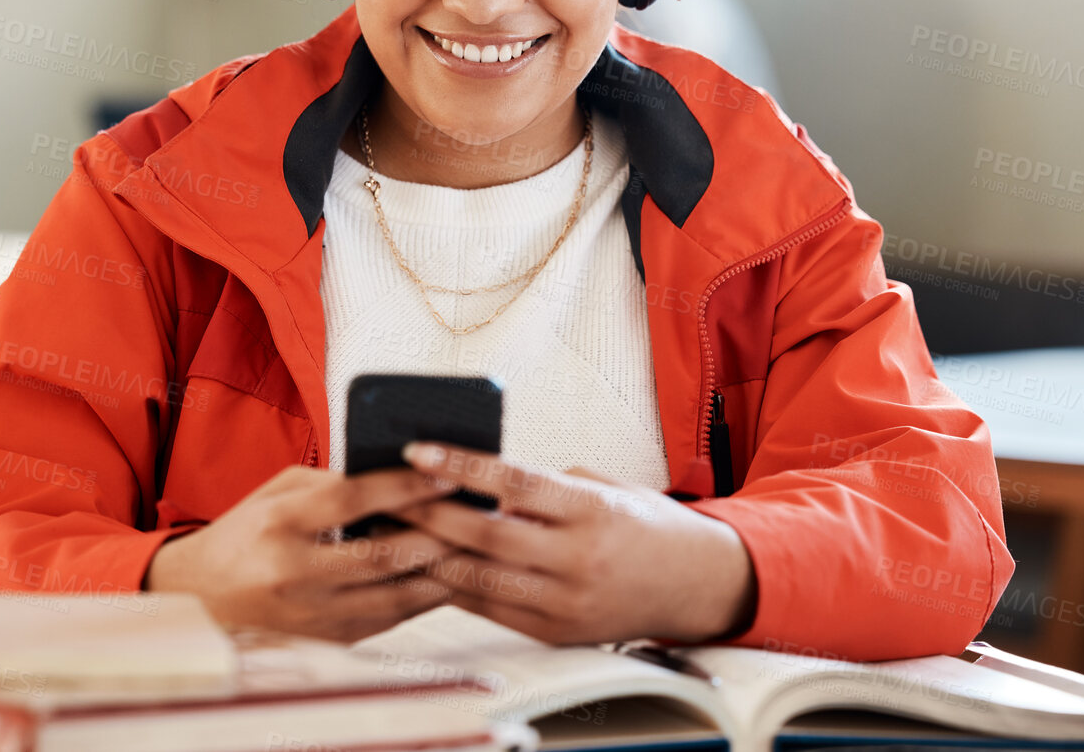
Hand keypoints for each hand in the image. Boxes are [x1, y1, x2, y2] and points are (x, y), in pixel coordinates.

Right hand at [144, 464, 463, 641]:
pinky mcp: (323, 640)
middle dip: (437, 533)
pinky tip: (443, 579)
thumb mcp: (276, 493)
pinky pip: (386, 621)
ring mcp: (310, 613)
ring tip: (471, 549)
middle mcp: (294, 572)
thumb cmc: (244, 535)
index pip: (354, 499)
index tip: (447, 475)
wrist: (198, 598)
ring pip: (393, 596)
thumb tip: (393, 478)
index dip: (407, 486)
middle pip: (384, 553)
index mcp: (281, 523)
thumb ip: (331, 483)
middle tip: (474, 514)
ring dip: (439, 572)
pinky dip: (419, 600)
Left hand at [394, 443, 757, 644]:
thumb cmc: (646, 526)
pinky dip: (455, 588)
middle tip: (386, 493)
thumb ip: (546, 486)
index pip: (515, 482)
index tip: (418, 450)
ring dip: (430, 554)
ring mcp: (567, 601)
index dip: (461, 465)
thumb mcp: (603, 488)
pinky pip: (492, 610)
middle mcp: (579, 558)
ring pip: (480, 579)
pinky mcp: (558, 632)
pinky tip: (427, 568)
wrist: (698, 584)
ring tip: (392, 532)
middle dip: (428, 513)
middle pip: (486, 534)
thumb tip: (481, 476)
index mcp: (592, 511)